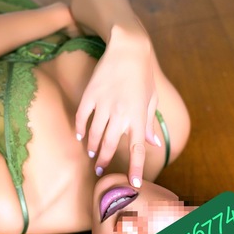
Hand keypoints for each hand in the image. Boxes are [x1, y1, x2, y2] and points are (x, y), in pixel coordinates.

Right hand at [75, 25, 161, 187]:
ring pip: (95, 134)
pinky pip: (82, 117)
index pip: (137, 149)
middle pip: (111, 146)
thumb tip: (154, 144)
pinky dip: (80, 129)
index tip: (132, 184)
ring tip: (92, 155)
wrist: (129, 49)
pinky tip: (79, 137)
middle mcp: (121, 114)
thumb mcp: (152, 99)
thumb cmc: (143, 75)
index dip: (135, 168)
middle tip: (100, 171)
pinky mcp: (91, 95)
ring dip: (93, 148)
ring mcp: (104, 105)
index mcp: (138, 117)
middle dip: (105, 161)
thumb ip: (149, 123)